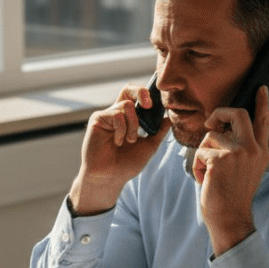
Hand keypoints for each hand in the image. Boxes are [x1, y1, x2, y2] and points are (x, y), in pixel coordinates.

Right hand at [69, 83, 170, 215]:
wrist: (110, 178)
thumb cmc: (126, 165)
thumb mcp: (149, 146)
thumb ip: (159, 131)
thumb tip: (170, 117)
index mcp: (129, 119)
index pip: (137, 98)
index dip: (148, 95)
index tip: (157, 105)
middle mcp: (117, 114)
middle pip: (128, 89)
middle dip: (141, 92)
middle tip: (149, 105)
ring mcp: (107, 116)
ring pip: (127, 105)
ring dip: (133, 125)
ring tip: (129, 141)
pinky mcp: (98, 119)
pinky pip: (116, 114)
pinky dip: (122, 129)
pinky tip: (118, 142)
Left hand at [191, 85, 268, 254]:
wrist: (230, 218)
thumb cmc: (232, 196)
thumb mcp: (245, 170)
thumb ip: (241, 150)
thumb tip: (220, 130)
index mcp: (261, 152)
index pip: (262, 122)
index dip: (262, 103)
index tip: (262, 89)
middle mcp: (252, 149)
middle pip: (238, 114)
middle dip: (220, 113)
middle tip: (211, 122)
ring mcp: (238, 153)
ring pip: (211, 136)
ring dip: (204, 152)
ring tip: (209, 172)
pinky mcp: (220, 159)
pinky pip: (200, 150)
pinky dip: (198, 165)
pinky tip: (206, 179)